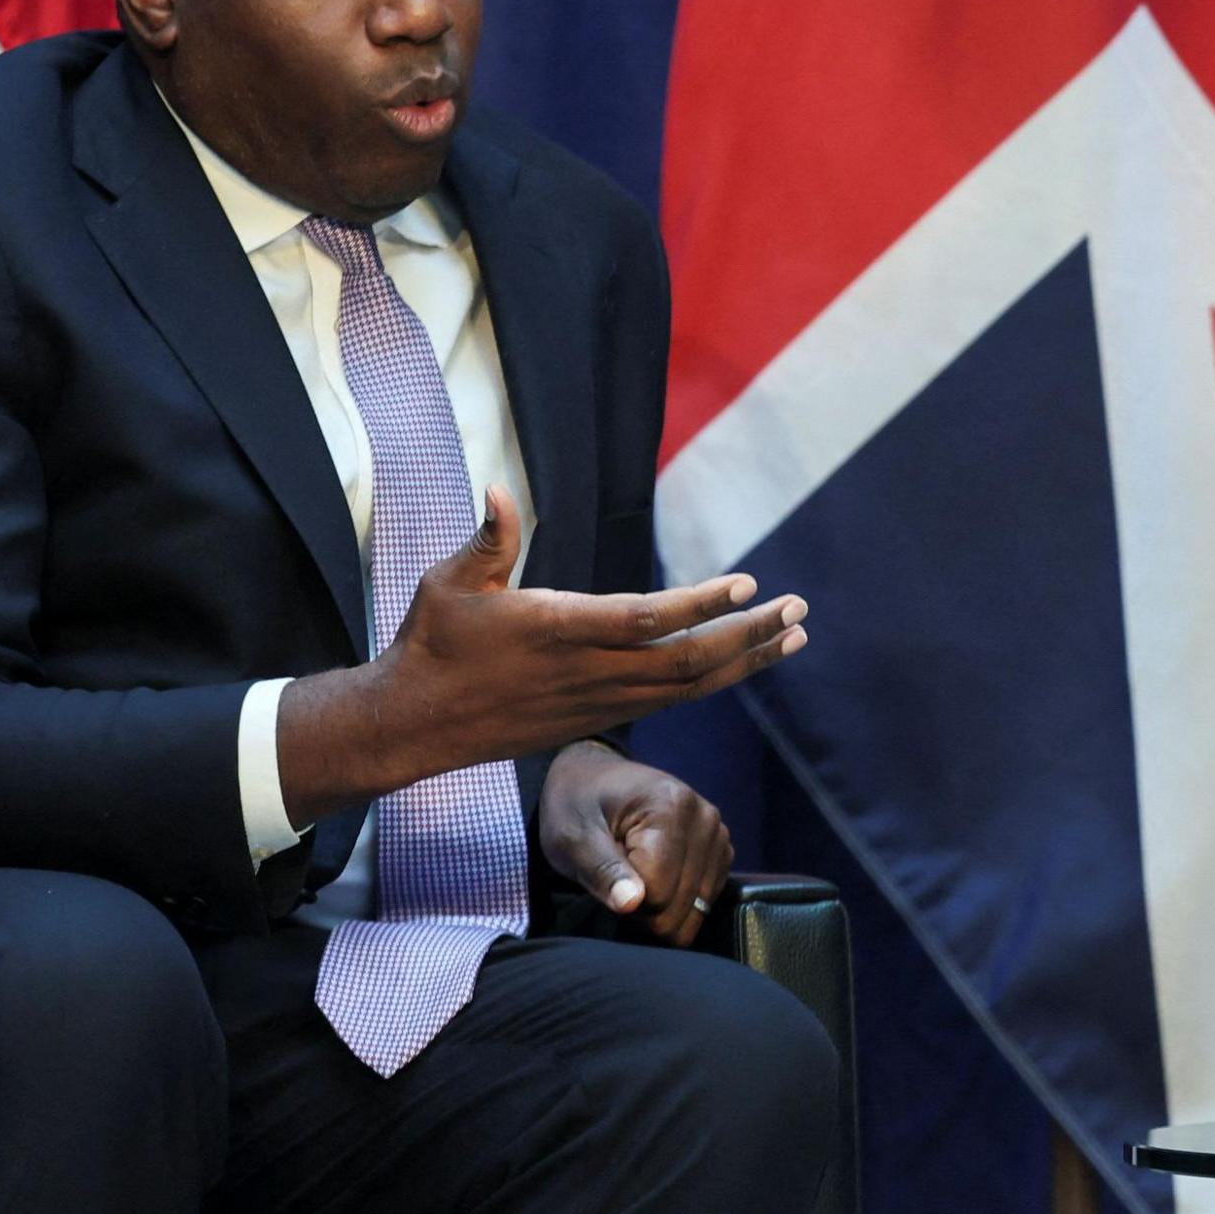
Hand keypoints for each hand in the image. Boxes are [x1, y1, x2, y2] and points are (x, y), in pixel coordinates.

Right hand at [277, 487, 805, 819]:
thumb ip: (489, 539)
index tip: (748, 584)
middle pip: (689, 660)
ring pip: (690, 686)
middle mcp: (589, 671)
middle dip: (750, 635)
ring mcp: (600, 699)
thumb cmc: (432, 644)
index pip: (646, 619)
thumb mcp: (449, 583)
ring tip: (795, 635)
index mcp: (558, 630)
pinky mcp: (600, 716)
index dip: (701, 604)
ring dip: (747, 660)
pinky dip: (717, 680)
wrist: (415, 724)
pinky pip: (673, 700)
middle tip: (799, 609)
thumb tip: (500, 488)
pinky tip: (746, 661)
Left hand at [540, 741, 733, 944]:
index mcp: (670, 807)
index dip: (624, 898)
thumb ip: (601, 871)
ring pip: (697, 907)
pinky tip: (657, 876)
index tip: (604, 874)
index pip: (657, 890)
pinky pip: (705, 901)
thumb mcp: (572, 838)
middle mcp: (706, 819)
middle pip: (680, 903)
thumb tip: (631, 904)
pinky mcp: (722, 850)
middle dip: (644, 906)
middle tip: (618, 876)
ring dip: (661, 905)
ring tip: (636, 872)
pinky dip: (678, 900)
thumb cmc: (576, 806)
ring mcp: (719, 834)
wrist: (592, 779)